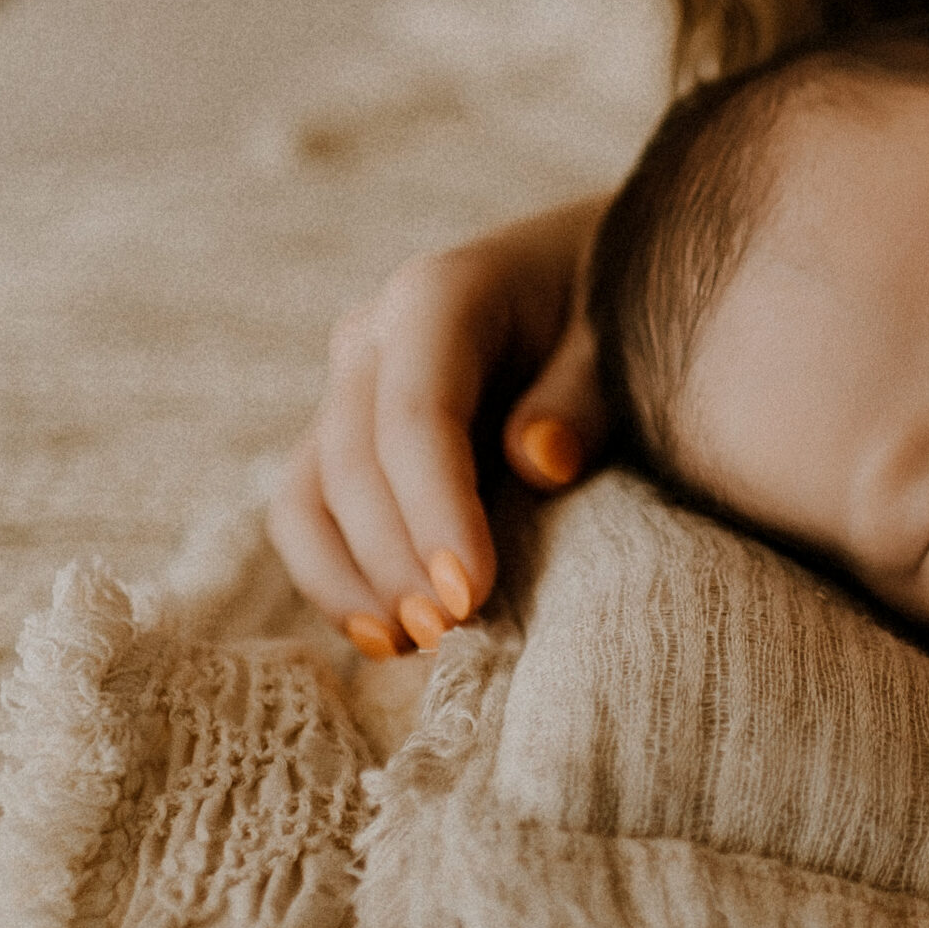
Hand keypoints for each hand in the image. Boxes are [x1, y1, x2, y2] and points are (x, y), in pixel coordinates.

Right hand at [268, 194, 606, 657]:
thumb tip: (540, 462)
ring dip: (353, 579)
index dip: (434, 509)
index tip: (470, 592)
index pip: (417, 414)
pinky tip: (382, 637)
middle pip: (356, 460)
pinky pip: (309, 513)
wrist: (591, 282)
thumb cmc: (614, 309)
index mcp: (438, 293)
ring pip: (310, 493)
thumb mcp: (619, 339)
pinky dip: (335, 578)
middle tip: (452, 631)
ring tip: (413, 645)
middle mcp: (373, 336)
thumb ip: (584, 394)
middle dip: (397, 557)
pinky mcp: (343, 436)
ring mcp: (348, 387)